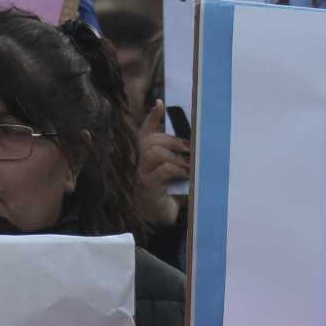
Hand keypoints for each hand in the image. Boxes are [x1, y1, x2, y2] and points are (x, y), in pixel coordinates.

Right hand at [133, 100, 188, 227]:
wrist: (160, 221)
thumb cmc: (166, 196)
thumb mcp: (171, 173)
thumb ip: (175, 156)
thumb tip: (189, 141)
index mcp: (142, 158)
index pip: (143, 132)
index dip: (151, 117)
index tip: (159, 104)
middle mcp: (136, 165)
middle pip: (150, 140)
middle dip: (172, 140)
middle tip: (189, 148)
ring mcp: (139, 175)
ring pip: (154, 152)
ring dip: (175, 157)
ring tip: (188, 166)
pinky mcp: (147, 187)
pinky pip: (163, 169)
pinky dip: (177, 169)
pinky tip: (186, 175)